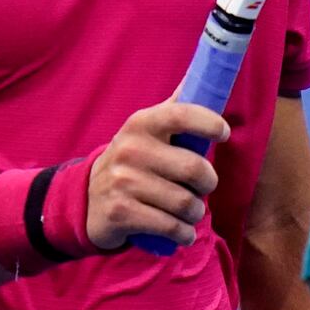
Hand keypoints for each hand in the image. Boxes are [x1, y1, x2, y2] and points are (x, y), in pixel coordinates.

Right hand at [86, 100, 229, 249]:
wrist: (86, 199)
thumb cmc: (133, 160)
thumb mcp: (147, 130)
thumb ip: (176, 107)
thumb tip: (204, 75)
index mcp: (141, 123)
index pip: (182, 115)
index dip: (210, 123)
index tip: (223, 133)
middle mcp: (131, 149)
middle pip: (195, 168)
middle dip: (208, 182)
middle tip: (204, 186)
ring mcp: (124, 182)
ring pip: (186, 203)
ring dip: (196, 213)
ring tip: (190, 212)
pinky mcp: (121, 213)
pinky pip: (170, 227)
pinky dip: (184, 233)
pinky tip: (182, 231)